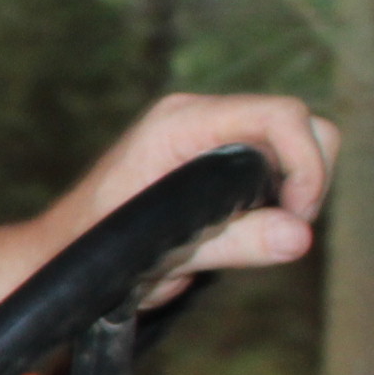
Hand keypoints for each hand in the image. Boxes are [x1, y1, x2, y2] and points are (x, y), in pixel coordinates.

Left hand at [40, 93, 338, 288]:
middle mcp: (200, 118)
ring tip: (259, 237)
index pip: (279, 116)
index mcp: (180, 123)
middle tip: (283, 233)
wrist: (66, 258)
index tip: (300, 217)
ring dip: (296, 192)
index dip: (306, 164)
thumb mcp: (169, 254)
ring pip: (296, 145)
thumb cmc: (98, 252)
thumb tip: (299, 235)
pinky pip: (278, 167)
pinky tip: (248, 229)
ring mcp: (212, 135)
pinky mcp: (220, 159)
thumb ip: (236, 242)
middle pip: (300, 125)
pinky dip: (282, 198)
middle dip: (308, 179)